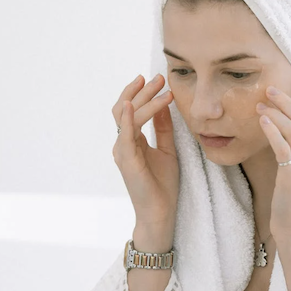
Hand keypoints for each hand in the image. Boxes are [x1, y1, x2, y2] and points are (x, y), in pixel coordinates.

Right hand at [112, 73, 178, 227]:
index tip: (156, 79)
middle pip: (125, 108)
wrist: (160, 212)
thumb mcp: (167, 150)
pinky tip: (131, 105)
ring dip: (143, 99)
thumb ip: (163, 129)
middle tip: (159, 77)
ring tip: (160, 86)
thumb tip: (165, 105)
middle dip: (142, 90)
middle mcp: (123, 144)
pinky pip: (124, 135)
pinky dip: (127, 118)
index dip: (140, 93)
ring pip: (126, 117)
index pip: (130, 110)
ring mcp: (122, 151)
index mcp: (131, 141)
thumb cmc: (163, 185)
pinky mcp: (126, 160)